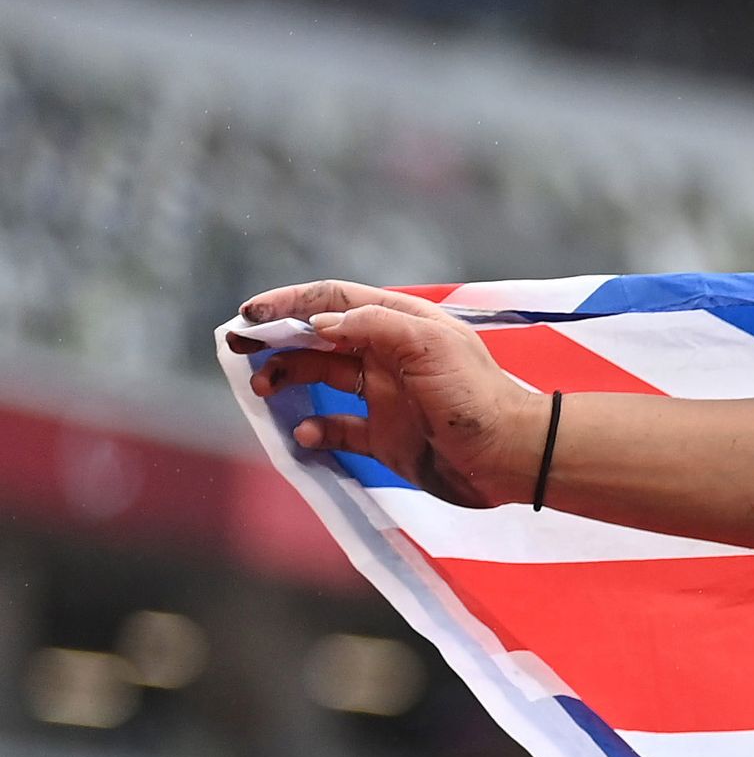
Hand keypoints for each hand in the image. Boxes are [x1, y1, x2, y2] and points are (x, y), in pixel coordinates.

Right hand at [235, 281, 546, 507]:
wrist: (512, 457)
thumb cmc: (475, 396)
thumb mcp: (429, 346)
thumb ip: (373, 325)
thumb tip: (319, 323)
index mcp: (400, 325)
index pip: (333, 300)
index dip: (289, 303)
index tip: (248, 315)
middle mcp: (388, 356)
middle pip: (318, 338)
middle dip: (275, 340)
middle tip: (237, 349)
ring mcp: (385, 397)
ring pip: (320, 379)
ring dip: (286, 380)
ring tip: (262, 389)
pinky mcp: (386, 438)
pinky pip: (337, 428)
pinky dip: (315, 429)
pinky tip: (305, 435)